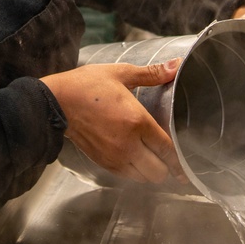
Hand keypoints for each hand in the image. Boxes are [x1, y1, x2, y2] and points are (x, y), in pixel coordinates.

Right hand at [41, 61, 188, 185]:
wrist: (56, 102)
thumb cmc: (87, 86)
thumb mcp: (121, 74)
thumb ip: (151, 74)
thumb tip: (175, 65)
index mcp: (137, 122)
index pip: (167, 150)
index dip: (180, 159)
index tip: (189, 163)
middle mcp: (128, 145)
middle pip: (159, 172)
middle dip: (167, 166)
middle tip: (168, 155)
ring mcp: (114, 157)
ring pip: (144, 178)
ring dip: (151, 170)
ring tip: (152, 157)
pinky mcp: (103, 163)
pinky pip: (127, 177)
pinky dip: (135, 172)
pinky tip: (135, 157)